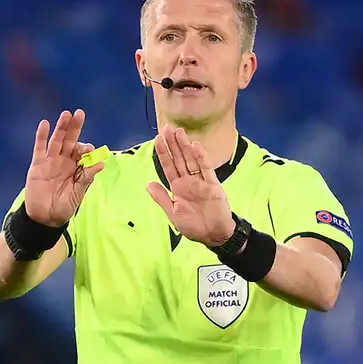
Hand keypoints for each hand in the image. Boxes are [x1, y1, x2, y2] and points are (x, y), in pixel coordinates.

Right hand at [24, 109, 103, 226]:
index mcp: (76, 168)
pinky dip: (41, 136)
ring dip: (61, 128)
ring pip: (56, 141)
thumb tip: (101, 163)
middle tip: (80, 113)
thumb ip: (87, 177)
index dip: (86, 148)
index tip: (88, 149)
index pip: (82, 152)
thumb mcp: (78, 193)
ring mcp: (50, 162)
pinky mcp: (37, 165)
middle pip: (70, 141)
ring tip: (66, 114)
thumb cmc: (64, 207)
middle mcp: (64, 162)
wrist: (45, 218)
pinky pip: (39, 148)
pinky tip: (45, 124)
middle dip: (75, 128)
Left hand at [147, 125, 234, 245]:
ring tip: (178, 131)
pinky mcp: (213, 185)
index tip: (157, 139)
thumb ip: (162, 198)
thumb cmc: (194, 226)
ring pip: (191, 160)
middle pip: (179, 159)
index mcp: (177, 188)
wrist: (214, 235)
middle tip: (167, 128)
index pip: (168, 167)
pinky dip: (201, 158)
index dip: (163, 153)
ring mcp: (201, 182)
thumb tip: (148, 184)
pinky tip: (195, 146)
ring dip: (185, 146)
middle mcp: (188, 181)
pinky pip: (206, 169)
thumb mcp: (173, 213)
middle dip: (172, 144)